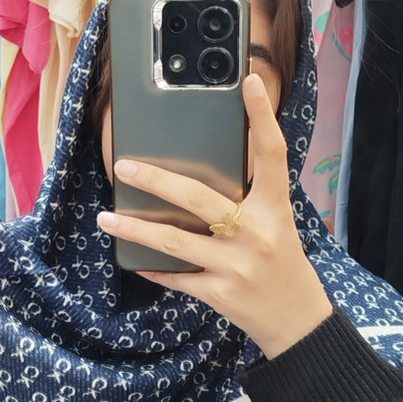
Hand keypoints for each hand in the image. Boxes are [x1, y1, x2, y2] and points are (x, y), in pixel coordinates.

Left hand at [97, 74, 331, 357]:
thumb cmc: (281, 262)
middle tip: (124, 166)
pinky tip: (134, 260)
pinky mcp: (220, 293)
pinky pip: (176, 278)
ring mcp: (236, 266)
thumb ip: (247, 199)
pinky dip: (153, 268)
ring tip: (106, 218)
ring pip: (174, 242)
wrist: (296, 318)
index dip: (263, 117)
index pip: (272, 154)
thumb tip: (196, 174)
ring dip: (135, 230)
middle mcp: (256, 233)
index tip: (250, 83)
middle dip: (156, 181)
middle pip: (199, 198)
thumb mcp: (275, 224)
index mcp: (274, 208)